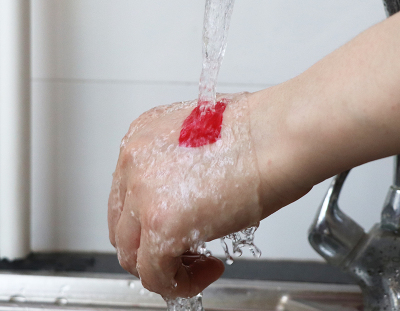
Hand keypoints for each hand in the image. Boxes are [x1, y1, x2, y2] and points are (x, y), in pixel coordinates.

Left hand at [108, 93, 262, 298]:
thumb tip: (184, 196)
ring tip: (198, 262)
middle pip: (123, 224)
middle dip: (150, 244)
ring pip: (131, 253)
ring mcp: (143, 191)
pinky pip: (155, 275)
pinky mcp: (161, 223)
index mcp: (144, 137)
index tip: (176, 226)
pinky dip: (179, 283)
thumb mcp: (201, 140)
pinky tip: (207, 269)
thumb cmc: (257, 131)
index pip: (127, 193)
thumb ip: (180, 168)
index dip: (149, 219)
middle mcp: (134, 160)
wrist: (277, 133)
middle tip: (183, 249)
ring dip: (163, 266)